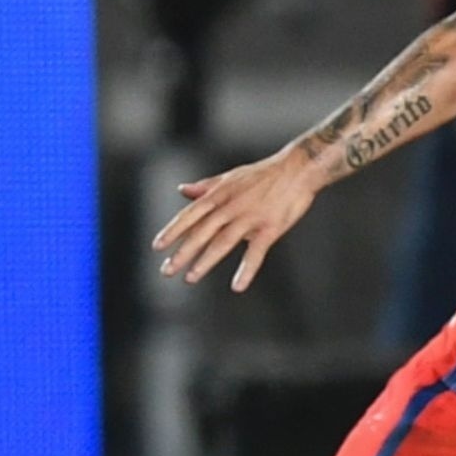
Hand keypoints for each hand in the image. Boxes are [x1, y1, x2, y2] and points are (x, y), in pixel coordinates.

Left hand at [151, 148, 324, 293]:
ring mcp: (249, 218)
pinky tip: (237, 286)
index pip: (190, 215)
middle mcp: (230, 207)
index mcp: (219, 195)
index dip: (173, 231)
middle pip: (201, 232)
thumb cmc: (263, 175)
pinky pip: (256, 253)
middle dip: (182, 252)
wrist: (298, 169)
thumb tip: (182, 190)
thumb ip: (205, 187)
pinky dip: (246, 270)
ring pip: (222, 243)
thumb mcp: (230, 178)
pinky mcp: (270, 229)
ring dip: (204, 262)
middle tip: (166, 270)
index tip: (157, 246)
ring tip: (190, 278)